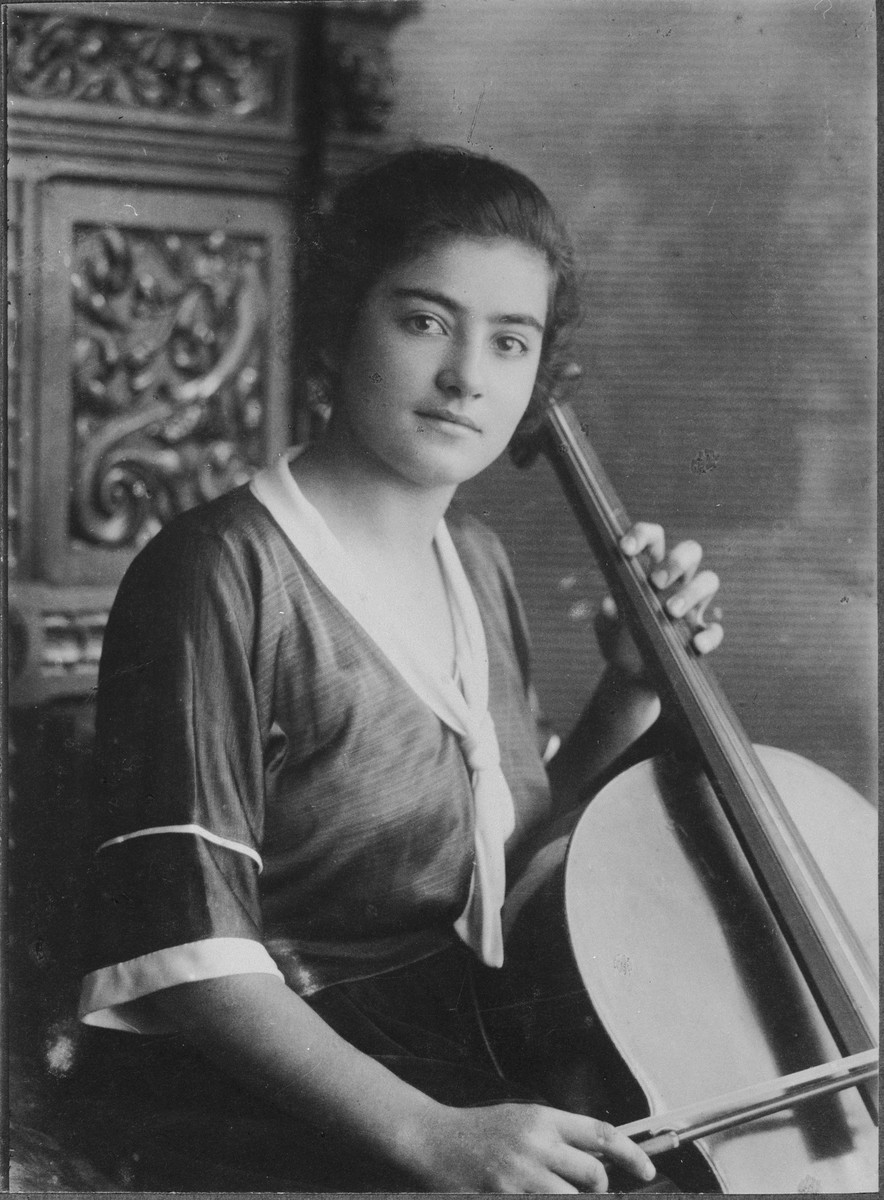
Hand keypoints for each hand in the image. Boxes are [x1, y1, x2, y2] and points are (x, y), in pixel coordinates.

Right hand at [409, 1102, 654, 1193]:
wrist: (432, 1141)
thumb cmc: (479, 1132)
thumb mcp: (521, 1120)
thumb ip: (557, 1135)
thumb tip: (599, 1154)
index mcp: (542, 1117)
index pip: (600, 1133)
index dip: (631, 1155)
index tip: (648, 1171)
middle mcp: (535, 1142)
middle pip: (593, 1174)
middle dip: (597, 1188)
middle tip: (581, 1189)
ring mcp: (520, 1173)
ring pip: (571, 1198)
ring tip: (549, 1191)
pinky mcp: (505, 1197)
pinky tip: (530, 1195)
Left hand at [596, 521, 722, 679]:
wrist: (631, 675)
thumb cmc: (619, 641)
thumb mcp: (607, 630)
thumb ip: (607, 618)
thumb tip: (609, 604)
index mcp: (650, 569)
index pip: (653, 538)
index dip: (642, 535)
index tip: (626, 548)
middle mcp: (676, 581)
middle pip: (690, 550)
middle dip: (676, 561)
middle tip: (656, 581)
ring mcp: (693, 605)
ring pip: (709, 580)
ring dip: (691, 593)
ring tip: (670, 611)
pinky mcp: (703, 633)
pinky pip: (716, 628)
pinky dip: (710, 635)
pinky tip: (696, 645)